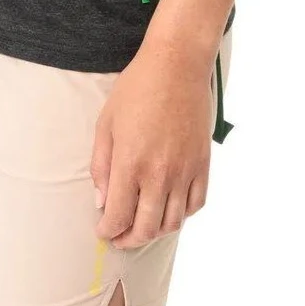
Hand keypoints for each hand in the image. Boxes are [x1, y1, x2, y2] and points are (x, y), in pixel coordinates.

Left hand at [91, 43, 213, 248]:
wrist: (177, 65)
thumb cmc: (136, 89)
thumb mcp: (106, 123)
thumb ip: (101, 166)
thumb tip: (102, 201)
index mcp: (131, 163)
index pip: (118, 217)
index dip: (108, 230)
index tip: (103, 230)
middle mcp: (160, 173)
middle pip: (146, 228)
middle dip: (129, 240)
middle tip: (120, 237)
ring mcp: (185, 170)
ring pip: (173, 222)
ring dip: (155, 231)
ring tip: (143, 225)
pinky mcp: (203, 163)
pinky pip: (196, 204)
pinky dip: (182, 215)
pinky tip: (169, 207)